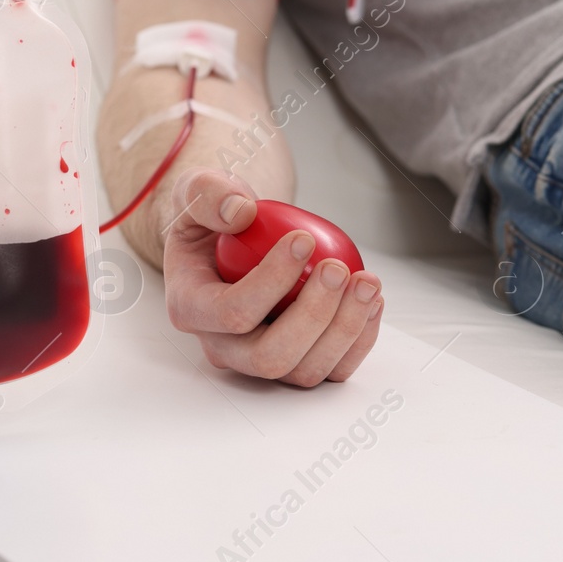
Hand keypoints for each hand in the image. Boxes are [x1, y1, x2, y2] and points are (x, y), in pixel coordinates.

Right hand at [161, 168, 382, 385]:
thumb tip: (240, 213)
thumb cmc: (213, 217)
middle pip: (270, 357)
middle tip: (337, 269)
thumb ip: (209, 193)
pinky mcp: (295, 362)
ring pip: (304, 371)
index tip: (304, 239)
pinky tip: (372, 300)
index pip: (231, 313)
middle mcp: (222, 346)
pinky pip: (331, 369)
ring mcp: (259, 360)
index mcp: (190, 309)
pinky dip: (359, 339)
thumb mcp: (197, 190)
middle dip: (313, 316)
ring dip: (345, 329)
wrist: (232, 236)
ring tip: (366, 282)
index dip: (271, 281)